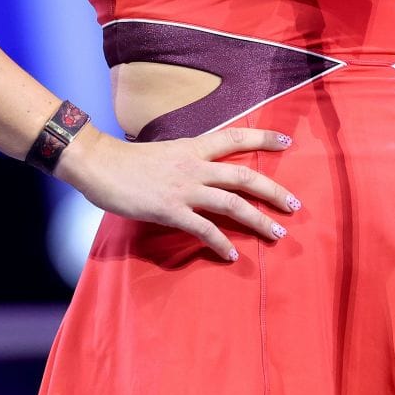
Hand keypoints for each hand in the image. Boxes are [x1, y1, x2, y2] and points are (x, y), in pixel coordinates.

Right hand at [52, 124, 300, 262]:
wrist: (99, 164)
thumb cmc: (127, 160)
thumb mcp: (165, 152)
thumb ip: (187, 160)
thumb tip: (203, 170)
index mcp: (193, 147)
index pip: (235, 138)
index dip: (262, 138)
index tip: (286, 141)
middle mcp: (195, 166)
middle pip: (244, 176)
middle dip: (272, 190)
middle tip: (295, 204)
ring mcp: (184, 189)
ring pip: (232, 203)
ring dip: (258, 220)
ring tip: (276, 234)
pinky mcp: (171, 210)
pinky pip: (204, 229)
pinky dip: (221, 243)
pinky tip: (232, 256)